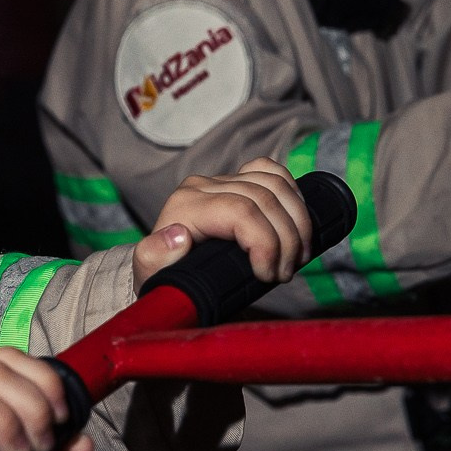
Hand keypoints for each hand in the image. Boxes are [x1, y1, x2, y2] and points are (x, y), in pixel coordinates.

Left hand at [133, 157, 309, 285]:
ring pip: (275, 184)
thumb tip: (177, 236)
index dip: (265, 242)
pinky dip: (293, 195)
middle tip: (286, 274)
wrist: (171, 273)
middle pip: (264, 198)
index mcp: (185, 206)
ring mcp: (222, 181)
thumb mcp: (154, 277)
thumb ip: (153, 258)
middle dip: (286, 239)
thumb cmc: (166, 279)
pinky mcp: (238, 181)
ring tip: (297, 258)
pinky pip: (273, 172)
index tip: (269, 276)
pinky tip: (296, 224)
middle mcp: (202, 187)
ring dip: (297, 222)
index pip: (240, 211)